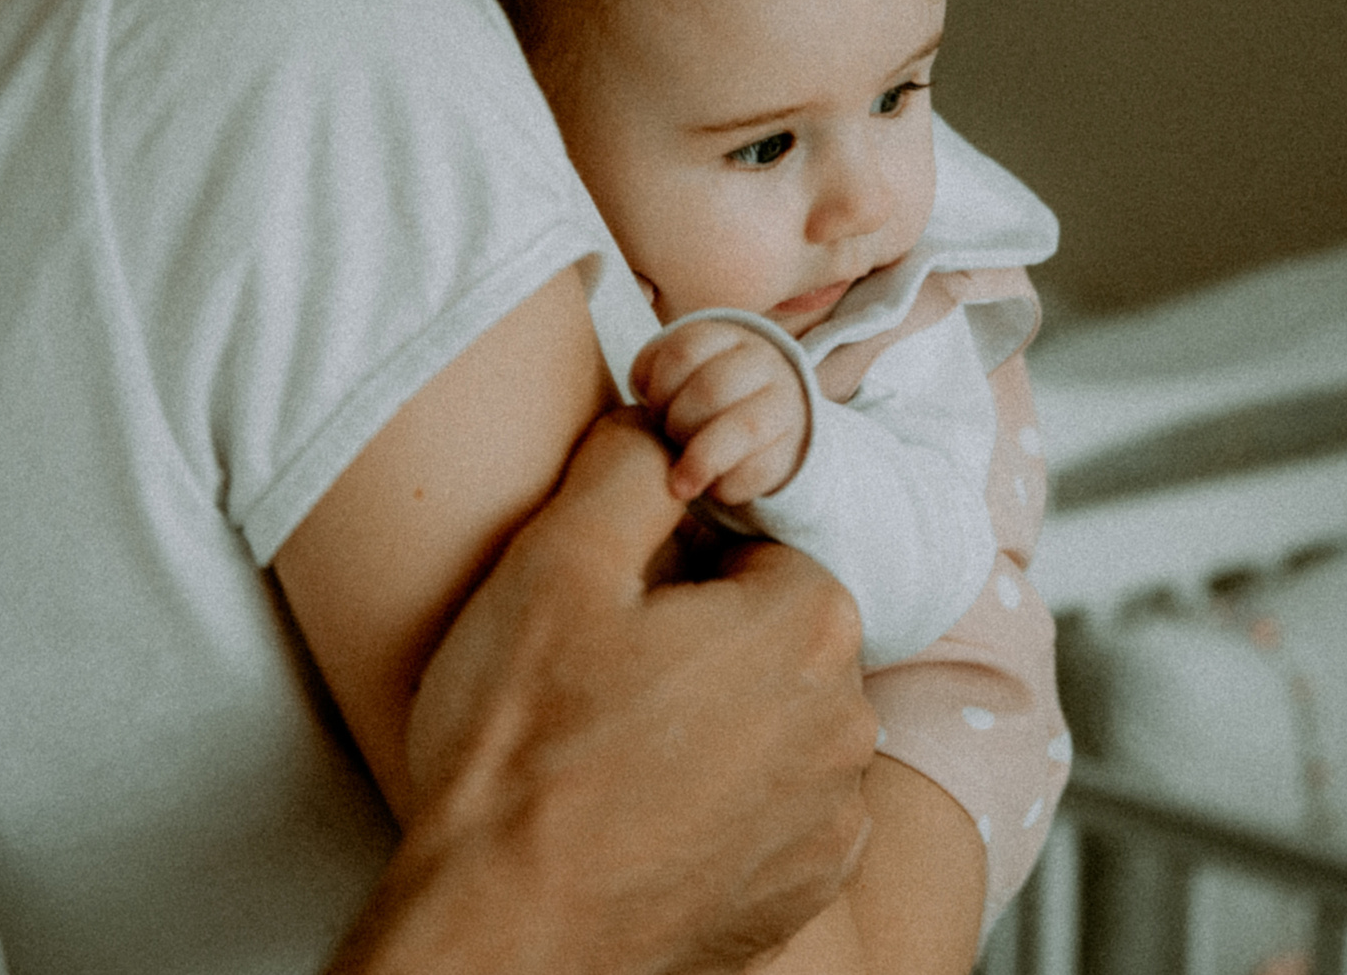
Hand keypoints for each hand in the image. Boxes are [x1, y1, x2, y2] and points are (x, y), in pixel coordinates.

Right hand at [392, 411, 872, 974]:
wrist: (499, 935)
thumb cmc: (520, 753)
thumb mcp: (556, 562)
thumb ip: (629, 464)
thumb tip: (662, 423)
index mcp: (806, 622)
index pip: (762, 547)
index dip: (680, 567)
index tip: (616, 609)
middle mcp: (847, 720)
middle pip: (777, 635)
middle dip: (705, 643)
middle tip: (603, 682)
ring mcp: (832, 817)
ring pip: (778, 723)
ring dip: (716, 725)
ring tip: (616, 756)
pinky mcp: (804, 890)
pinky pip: (778, 811)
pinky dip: (725, 807)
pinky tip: (645, 814)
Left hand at [630, 320, 812, 504]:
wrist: (773, 418)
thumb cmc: (709, 394)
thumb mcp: (683, 369)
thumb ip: (654, 371)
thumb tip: (643, 390)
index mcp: (729, 337)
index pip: (683, 352)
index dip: (658, 386)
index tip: (653, 407)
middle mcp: (763, 364)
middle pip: (710, 390)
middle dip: (678, 423)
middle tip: (670, 438)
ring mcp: (783, 406)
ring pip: (742, 428)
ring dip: (700, 459)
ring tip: (679, 482)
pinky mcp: (791, 450)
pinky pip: (757, 471)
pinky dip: (725, 487)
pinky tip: (710, 488)